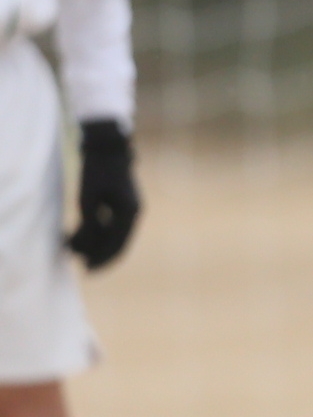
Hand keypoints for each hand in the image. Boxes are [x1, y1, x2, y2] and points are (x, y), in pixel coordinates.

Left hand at [68, 120, 138, 267]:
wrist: (107, 148)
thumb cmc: (97, 171)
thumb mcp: (88, 199)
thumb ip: (89, 223)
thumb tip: (87, 244)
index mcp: (130, 212)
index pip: (117, 244)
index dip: (101, 258)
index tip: (87, 269)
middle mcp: (134, 212)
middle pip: (118, 242)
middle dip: (100, 255)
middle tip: (83, 267)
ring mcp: (130, 208)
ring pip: (115, 234)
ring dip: (96, 243)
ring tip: (75, 249)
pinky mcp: (122, 203)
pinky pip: (113, 224)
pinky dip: (99, 232)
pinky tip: (83, 236)